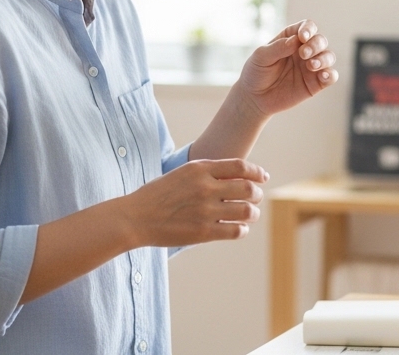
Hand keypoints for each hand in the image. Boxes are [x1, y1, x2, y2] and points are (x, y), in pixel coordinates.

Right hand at [121, 158, 267, 246]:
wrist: (135, 218)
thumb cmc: (156, 195)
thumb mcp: (181, 174)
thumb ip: (206, 173)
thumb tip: (234, 177)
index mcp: (199, 169)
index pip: (240, 166)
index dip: (256, 172)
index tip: (262, 177)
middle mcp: (206, 187)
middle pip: (248, 188)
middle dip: (256, 193)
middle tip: (255, 198)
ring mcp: (206, 210)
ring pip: (246, 210)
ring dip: (252, 213)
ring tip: (249, 214)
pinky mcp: (204, 232)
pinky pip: (235, 230)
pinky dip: (242, 229)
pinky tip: (238, 228)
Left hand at [235, 19, 338, 118]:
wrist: (254, 98)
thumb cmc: (256, 72)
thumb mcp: (261, 56)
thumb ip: (278, 47)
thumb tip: (297, 40)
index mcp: (291, 39)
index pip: (307, 27)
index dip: (308, 29)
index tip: (303, 37)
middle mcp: (304, 50)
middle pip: (320, 40)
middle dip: (316, 44)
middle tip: (303, 54)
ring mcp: (311, 67)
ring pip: (329, 57)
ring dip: (324, 59)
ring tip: (312, 65)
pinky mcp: (315, 83)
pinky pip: (331, 77)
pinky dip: (331, 75)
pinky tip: (323, 76)